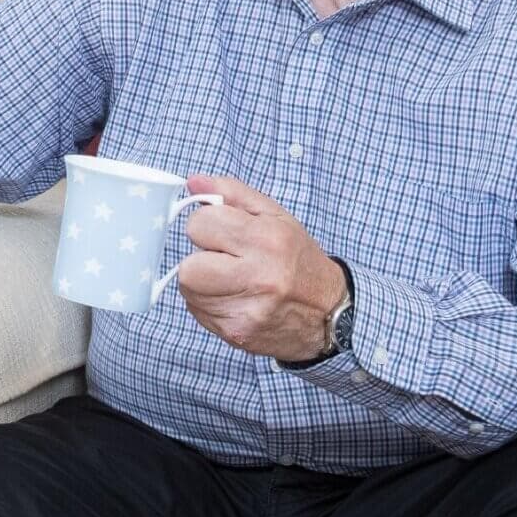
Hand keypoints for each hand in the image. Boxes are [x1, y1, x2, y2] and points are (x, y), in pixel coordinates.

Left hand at [178, 174, 348, 361]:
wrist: (327, 312)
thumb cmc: (297, 259)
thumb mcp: (274, 215)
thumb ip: (232, 193)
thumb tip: (193, 183)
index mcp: (268, 240)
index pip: (200, 225)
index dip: (205, 224)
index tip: (221, 230)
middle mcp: (258, 278)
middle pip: (189, 267)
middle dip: (198, 258)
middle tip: (220, 257)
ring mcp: (247, 311)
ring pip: (189, 291)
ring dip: (201, 281)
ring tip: (228, 277)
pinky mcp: (237, 334)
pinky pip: (197, 312)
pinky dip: (207, 302)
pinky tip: (232, 296)